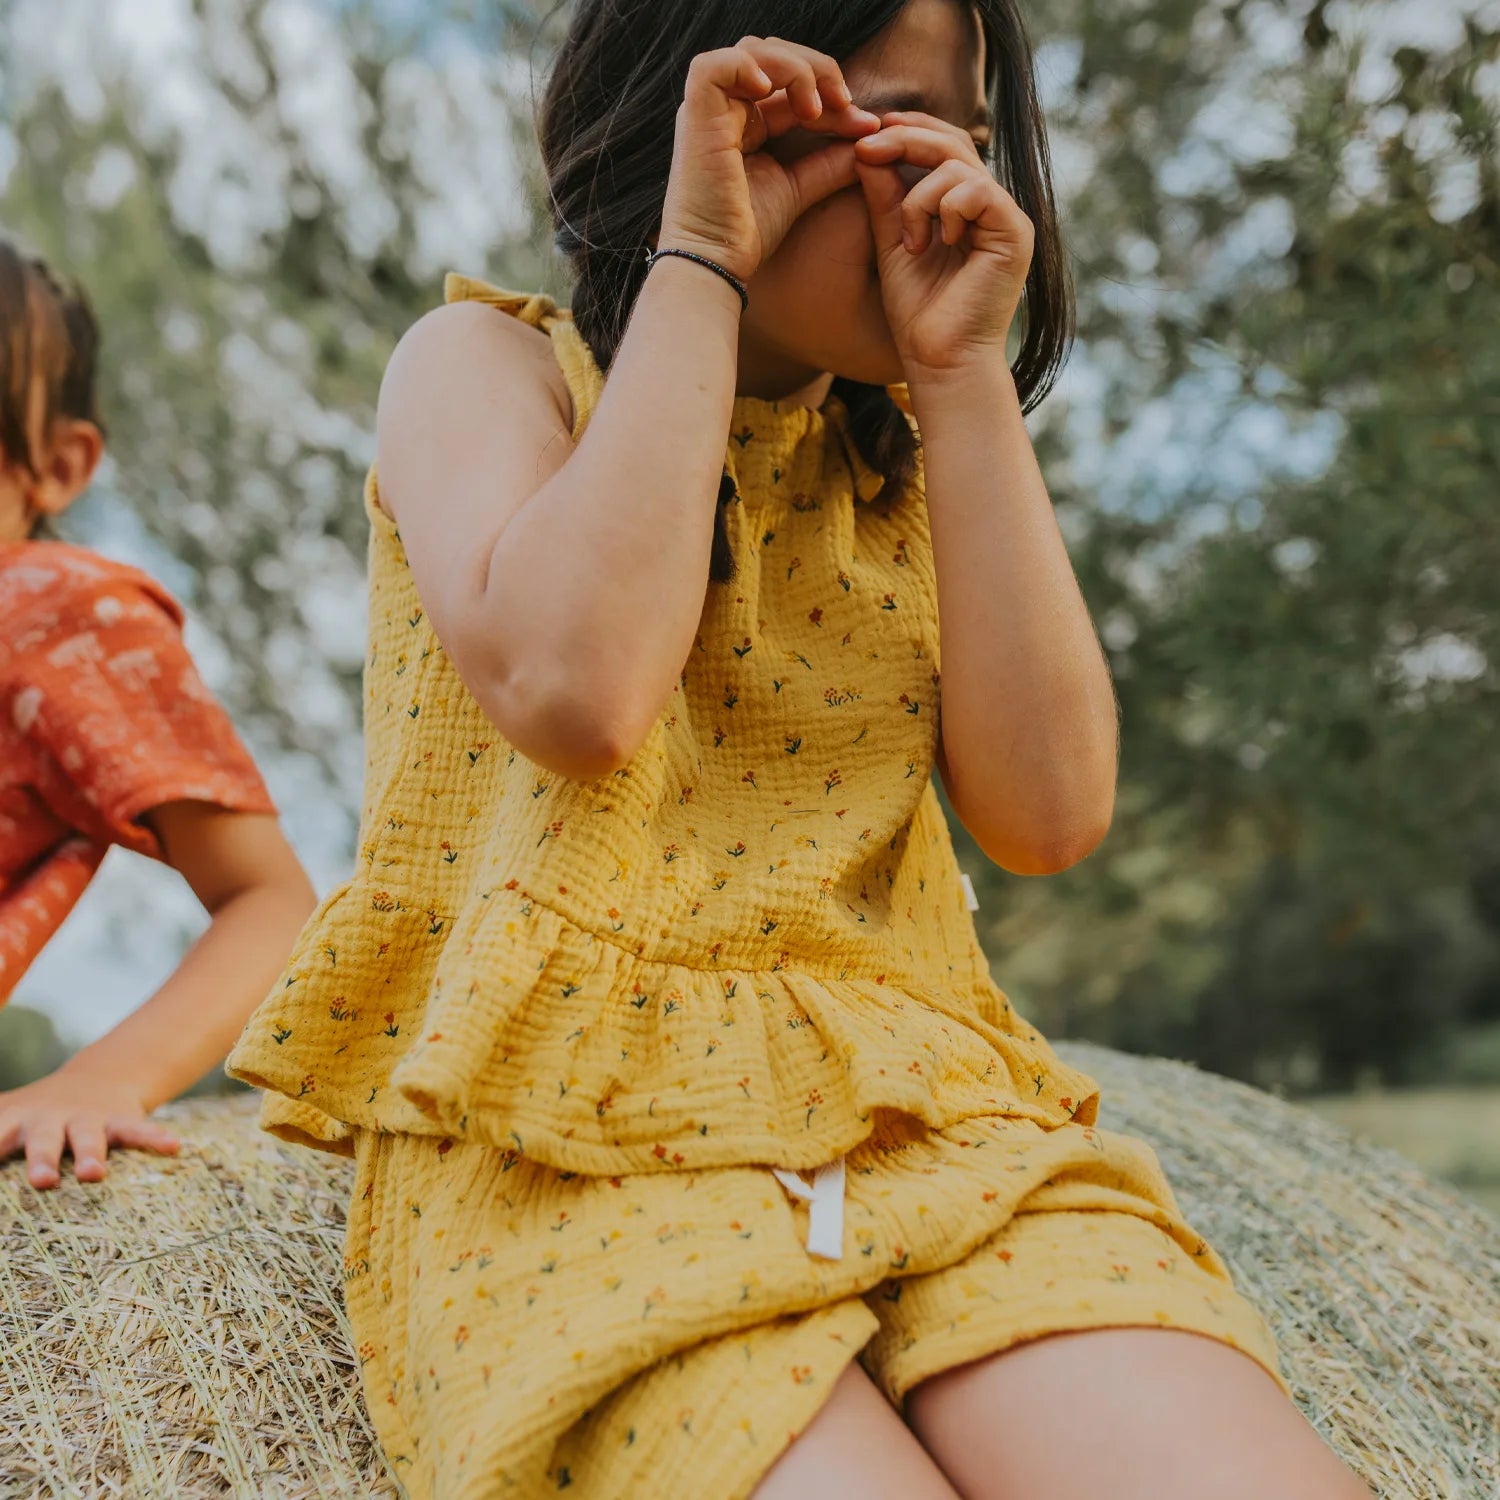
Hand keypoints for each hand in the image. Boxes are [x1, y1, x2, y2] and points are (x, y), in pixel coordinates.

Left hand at [0, 1065, 179, 1189]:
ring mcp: (87, 1120)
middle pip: (44, 1140)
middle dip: (44, 1159)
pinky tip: (172, 1147)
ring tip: (92, 1175)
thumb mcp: (3, 1113)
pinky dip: (153, 1138)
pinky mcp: (120, 1122)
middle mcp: (50, 1120)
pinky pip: (137, 1131)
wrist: (96, 1079)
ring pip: (88, 1139)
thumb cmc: (33, 1114)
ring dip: (90, 1154)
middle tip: (43, 1181)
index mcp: (14, 1120)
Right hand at [658, 37, 880, 283]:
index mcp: (746, 123)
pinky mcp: (695, 115)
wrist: (718, 261)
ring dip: (793, 68)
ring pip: (752, 51)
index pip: (792, 84)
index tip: (864, 121)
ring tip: (814, 107)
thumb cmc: (748, 232)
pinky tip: (772, 93)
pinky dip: (748, 68)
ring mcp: (708, 109)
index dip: (830, 93)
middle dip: (815, 69)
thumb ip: (830, 161)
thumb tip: (870, 134)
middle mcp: (725, 109)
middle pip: (773, 54)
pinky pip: (716, 66)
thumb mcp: (798, 187)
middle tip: (843, 101)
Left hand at [854, 112, 1033, 379]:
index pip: (943, 146)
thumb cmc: (918, 313)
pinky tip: (938, 243)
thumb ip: (885, 196)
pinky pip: (976, 190)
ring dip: (919, 196)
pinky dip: (946, 208)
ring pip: (959, 166)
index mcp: (966, 206)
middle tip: (866, 149)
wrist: (939, 361)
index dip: (908, 131)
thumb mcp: (892, 242)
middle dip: (905, 140)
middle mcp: (990, 207)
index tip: (866, 138)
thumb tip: (866, 148)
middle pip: (953, 143)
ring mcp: (1006, 217)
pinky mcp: (1015, 233)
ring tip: (911, 241)